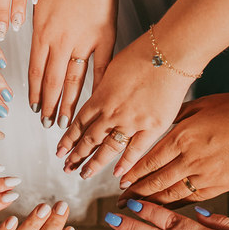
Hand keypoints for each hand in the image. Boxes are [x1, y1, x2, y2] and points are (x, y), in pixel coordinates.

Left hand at [28, 0, 118, 129]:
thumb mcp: (38, 1)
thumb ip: (35, 25)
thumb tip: (31, 41)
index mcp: (41, 32)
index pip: (35, 71)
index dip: (34, 92)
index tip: (33, 108)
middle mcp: (59, 41)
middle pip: (52, 82)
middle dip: (49, 106)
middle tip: (47, 124)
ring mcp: (83, 41)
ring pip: (73, 80)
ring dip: (69, 103)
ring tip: (66, 121)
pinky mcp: (104, 38)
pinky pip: (100, 67)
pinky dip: (97, 86)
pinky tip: (96, 101)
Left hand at [55, 32, 190, 178]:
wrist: (167, 54)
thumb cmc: (143, 55)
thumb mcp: (112, 68)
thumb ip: (104, 87)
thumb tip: (99, 96)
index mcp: (101, 97)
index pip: (79, 123)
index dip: (68, 139)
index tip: (61, 150)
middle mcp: (112, 113)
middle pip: (89, 139)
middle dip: (76, 155)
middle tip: (67, 167)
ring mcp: (131, 122)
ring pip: (108, 148)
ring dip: (94, 163)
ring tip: (84, 174)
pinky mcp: (152, 127)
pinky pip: (136, 150)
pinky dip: (126, 164)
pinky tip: (118, 175)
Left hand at [118, 93, 228, 205]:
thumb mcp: (203, 104)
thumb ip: (179, 117)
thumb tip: (162, 123)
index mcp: (184, 135)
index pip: (150, 159)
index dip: (133, 173)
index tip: (120, 181)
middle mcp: (191, 158)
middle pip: (156, 181)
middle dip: (136, 193)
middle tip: (120, 203)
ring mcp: (206, 175)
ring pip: (171, 194)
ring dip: (151, 203)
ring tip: (137, 210)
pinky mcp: (221, 186)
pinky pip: (192, 199)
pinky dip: (175, 205)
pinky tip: (165, 209)